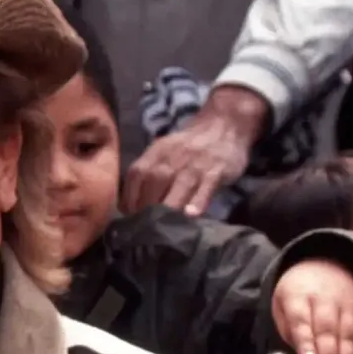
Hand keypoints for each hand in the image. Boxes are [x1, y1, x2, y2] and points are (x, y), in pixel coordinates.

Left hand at [122, 87, 266, 216]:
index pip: (137, 173)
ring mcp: (196, 164)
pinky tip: (191, 215)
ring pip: (180, 185)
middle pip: (155, 180)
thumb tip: (131, 204)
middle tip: (144, 229)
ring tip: (162, 227)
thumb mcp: (166, 151)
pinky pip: (206, 186)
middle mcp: (174, 156)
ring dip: (168, 207)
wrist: (224, 124)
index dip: (129, 196)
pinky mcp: (217, 171)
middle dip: (146, 205)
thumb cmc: (190, 146)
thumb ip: (150, 172)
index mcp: (158, 151)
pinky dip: (198, 201)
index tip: (128, 216)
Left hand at [271, 261, 352, 353]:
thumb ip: (288, 329)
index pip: (301, 319)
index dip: (306, 341)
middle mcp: (324, 299)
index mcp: (298, 296)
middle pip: (327, 329)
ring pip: (347, 333)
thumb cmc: (298, 292)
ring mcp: (346, 304)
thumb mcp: (281, 304)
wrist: (327, 263)